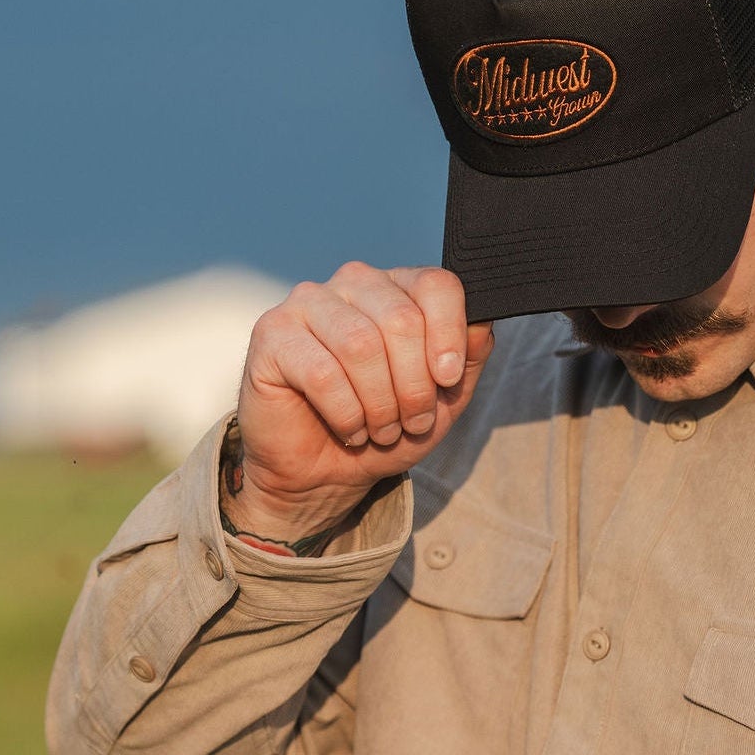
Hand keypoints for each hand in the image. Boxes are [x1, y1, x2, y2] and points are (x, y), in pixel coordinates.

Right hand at [229, 264, 493, 543]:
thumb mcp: (443, 398)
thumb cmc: (386, 426)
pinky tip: (349, 430)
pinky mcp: (272, 334)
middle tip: (411, 422)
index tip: (447, 381)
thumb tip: (482, 324)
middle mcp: (353, 283)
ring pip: (361, 345)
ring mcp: (308, 302)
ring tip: (381, 430)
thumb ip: (468, 356)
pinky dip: (346, 414)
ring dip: (380, 404)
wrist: (324, 471)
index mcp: (397, 286)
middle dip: (414, 385)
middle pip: (401, 319)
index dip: (450, 335)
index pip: (436, 285)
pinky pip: (321, 373)